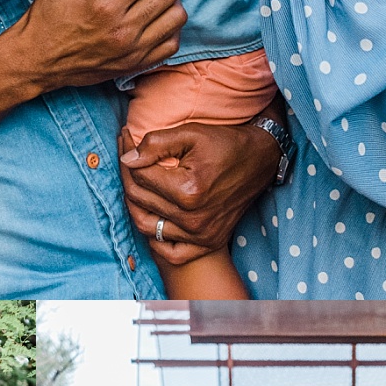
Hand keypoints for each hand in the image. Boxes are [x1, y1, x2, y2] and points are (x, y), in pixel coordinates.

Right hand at [7, 0, 185, 97]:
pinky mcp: (135, 65)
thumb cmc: (49, 17)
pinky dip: (168, 29)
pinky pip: (172, 44)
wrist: (37, 60)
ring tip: (150, 0)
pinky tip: (151, 22)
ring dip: (168, 3)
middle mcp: (124, 29)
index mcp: (106, 3)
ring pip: (177, 17)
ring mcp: (132, 50)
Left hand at [119, 114, 283, 262]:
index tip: (125, 140)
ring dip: (135, 205)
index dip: (127, 154)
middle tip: (128, 157)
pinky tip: (155, 218)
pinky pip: (170, 252)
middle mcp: (193, 219)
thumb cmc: (225, 143)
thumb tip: (127, 159)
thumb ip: (156, 144)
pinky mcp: (208, 243)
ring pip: (146, 226)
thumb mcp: (191, 133)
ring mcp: (201, 235)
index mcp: (188, 191)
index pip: (139, 176)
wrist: (260, 160)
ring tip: (136, 185)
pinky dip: (156, 240)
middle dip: (128, 174)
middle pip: (139, 199)